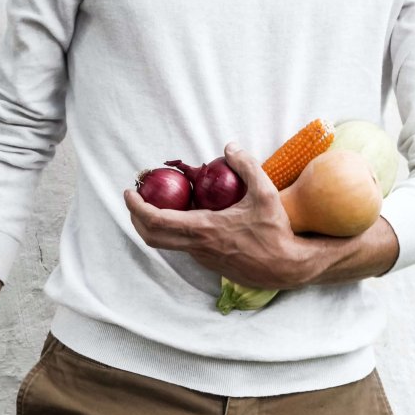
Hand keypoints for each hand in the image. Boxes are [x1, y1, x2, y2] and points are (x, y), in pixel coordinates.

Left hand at [124, 143, 314, 289]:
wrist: (285, 268)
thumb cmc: (275, 232)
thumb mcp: (265, 193)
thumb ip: (247, 166)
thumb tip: (229, 147)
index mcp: (203, 229)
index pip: (156, 220)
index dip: (137, 207)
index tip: (130, 193)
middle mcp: (196, 246)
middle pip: (151, 236)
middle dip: (136, 217)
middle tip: (136, 197)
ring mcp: (200, 256)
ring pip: (166, 242)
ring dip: (155, 223)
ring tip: (158, 201)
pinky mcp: (208, 261)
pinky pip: (183, 244)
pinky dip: (175, 229)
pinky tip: (186, 212)